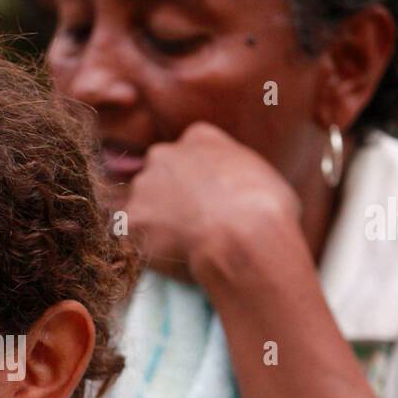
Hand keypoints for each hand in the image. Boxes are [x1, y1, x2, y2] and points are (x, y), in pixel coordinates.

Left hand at [119, 123, 302, 284]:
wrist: (244, 237)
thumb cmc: (268, 210)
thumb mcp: (265, 176)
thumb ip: (241, 175)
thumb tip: (246, 191)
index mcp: (200, 137)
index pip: (188, 150)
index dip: (196, 178)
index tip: (206, 200)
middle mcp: (164, 154)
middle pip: (158, 175)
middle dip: (168, 198)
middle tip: (189, 227)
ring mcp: (143, 186)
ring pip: (141, 205)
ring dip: (154, 224)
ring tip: (180, 248)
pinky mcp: (130, 220)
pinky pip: (128, 235)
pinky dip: (142, 248)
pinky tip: (164, 260)